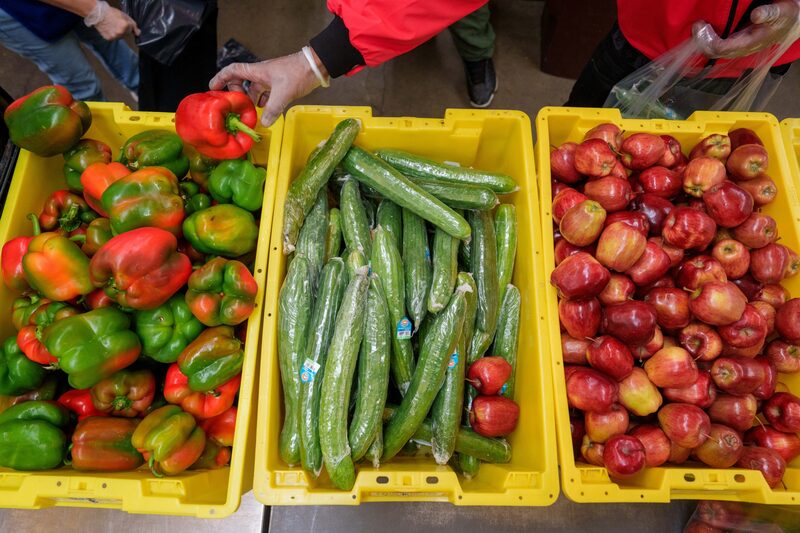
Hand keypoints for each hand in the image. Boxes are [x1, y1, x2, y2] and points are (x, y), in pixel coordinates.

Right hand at [95, 6, 139, 39]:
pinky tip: (108, 29)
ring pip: (120, 36)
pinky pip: (114, 38)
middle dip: (123, 29)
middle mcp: (120, 33)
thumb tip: (138, 33)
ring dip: (118, 32)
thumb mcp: (124, 16)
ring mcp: (115, 37)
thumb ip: (133, 24)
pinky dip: (112, 34)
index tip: (124, 23)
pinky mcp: (109, 39)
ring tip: (112, 26)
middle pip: (126, 33)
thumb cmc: (110, 13)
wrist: (98, 14)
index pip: (132, 30)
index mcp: (125, 26)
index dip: (128, 25)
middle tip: (116, 23)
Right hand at [209, 51, 324, 126]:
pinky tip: (267, 113)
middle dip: (237, 94)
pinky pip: (267, 94)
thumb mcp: (283, 93)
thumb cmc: (298, 73)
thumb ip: (273, 109)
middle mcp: (261, 75)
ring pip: (255, 91)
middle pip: (242, 82)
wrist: (317, 66)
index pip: (233, 71)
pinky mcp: (280, 85)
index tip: (213, 88)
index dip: (221, 78)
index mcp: (257, 72)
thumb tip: (265, 123)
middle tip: (236, 107)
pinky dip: (264, 103)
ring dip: (251, 101)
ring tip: (250, 114)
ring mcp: (271, 80)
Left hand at [693, 0, 799, 58]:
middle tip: (697, 25)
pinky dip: (707, 40)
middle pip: (714, 52)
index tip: (702, 26)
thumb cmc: (785, 16)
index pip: (722, 48)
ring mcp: (737, 47)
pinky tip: (703, 30)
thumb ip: (769, 13)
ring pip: (713, 51)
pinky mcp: (734, 43)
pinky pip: (716, 46)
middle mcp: (740, 49)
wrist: (790, 23)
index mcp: (750, 43)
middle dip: (702, 41)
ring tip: (698, 26)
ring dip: (702, 41)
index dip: (709, 40)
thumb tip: (757, 15)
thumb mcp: (781, 12)